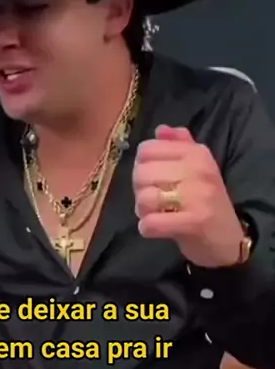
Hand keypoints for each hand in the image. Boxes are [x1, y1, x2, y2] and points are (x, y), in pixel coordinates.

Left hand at [133, 125, 244, 266]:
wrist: (228, 239)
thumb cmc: (207, 203)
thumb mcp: (198, 169)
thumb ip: (179, 146)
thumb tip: (160, 129)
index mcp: (196, 153)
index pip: (146, 149)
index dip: (141, 166)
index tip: (153, 180)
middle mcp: (198, 170)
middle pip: (141, 173)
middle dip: (139, 191)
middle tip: (154, 202)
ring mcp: (197, 196)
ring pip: (144, 197)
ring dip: (143, 211)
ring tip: (156, 214)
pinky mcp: (193, 222)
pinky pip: (151, 223)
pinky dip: (147, 228)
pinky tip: (155, 229)